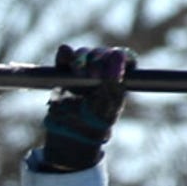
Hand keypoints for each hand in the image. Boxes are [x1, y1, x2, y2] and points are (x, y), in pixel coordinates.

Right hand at [33, 44, 131, 172]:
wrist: (71, 132)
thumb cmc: (96, 122)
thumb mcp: (110, 104)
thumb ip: (113, 82)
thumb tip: (114, 60)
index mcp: (118, 76)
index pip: (123, 57)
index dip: (117, 59)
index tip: (113, 71)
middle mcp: (101, 69)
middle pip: (101, 53)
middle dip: (97, 61)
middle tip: (93, 77)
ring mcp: (82, 69)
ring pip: (84, 53)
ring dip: (81, 59)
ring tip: (79, 74)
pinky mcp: (64, 71)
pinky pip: (64, 56)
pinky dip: (64, 54)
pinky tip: (65, 55)